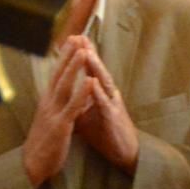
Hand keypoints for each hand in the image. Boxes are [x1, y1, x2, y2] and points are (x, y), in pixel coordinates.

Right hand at [22, 38, 95, 186]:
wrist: (33, 166)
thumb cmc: (46, 142)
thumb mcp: (51, 117)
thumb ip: (57, 103)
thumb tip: (62, 90)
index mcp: (48, 101)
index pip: (57, 75)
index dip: (64, 57)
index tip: (72, 40)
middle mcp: (49, 103)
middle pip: (59, 74)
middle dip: (68, 55)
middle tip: (76, 36)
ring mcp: (54, 113)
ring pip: (65, 86)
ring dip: (74, 67)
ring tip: (83, 51)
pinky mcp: (61, 126)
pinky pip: (73, 106)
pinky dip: (82, 92)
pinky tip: (90, 81)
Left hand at [71, 40, 139, 173]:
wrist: (123, 152)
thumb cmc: (105, 132)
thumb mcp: (87, 112)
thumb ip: (79, 99)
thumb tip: (65, 90)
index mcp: (100, 93)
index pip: (90, 70)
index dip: (83, 54)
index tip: (73, 38)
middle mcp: (108, 95)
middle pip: (98, 70)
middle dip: (89, 53)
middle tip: (80, 36)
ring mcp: (112, 105)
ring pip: (103, 82)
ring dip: (95, 67)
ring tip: (87, 53)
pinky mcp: (112, 118)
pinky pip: (104, 103)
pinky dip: (98, 92)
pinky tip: (92, 82)